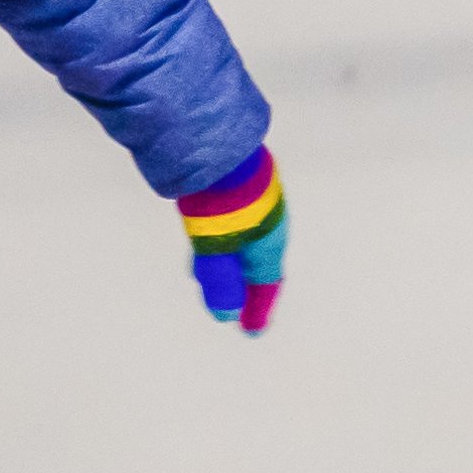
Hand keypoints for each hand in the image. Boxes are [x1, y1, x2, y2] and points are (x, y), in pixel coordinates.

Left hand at [176, 150, 285, 335]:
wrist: (217, 140)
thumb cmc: (222, 198)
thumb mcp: (216, 246)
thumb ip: (221, 279)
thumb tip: (225, 314)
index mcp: (267, 241)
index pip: (265, 284)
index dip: (258, 309)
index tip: (251, 331)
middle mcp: (265, 223)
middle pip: (256, 264)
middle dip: (245, 289)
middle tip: (239, 310)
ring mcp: (252, 203)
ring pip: (242, 243)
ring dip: (230, 265)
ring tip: (213, 278)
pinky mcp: (236, 186)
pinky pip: (230, 225)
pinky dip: (220, 243)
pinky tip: (204, 239)